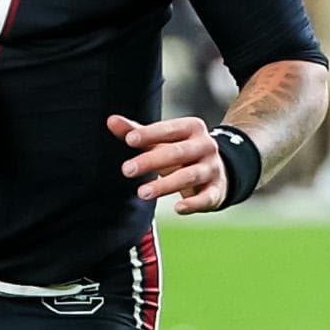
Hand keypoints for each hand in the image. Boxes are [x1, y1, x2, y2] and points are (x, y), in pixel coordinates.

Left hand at [108, 114, 228, 212]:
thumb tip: (111, 121)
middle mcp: (205, 146)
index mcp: (192, 128)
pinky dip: (193, 204)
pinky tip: (178, 209)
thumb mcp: (161, 141)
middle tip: (126, 170)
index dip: (150, 134)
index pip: (169, 129)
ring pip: (189, 175)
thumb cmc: (181, 153)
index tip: (129, 140)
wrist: (219, 170)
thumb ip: (137, 132)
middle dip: (151, 161)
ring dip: (165, 185)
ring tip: (142, 193)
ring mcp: (212, 168)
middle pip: (178, 153)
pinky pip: (206, 197)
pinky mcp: (216, 191)